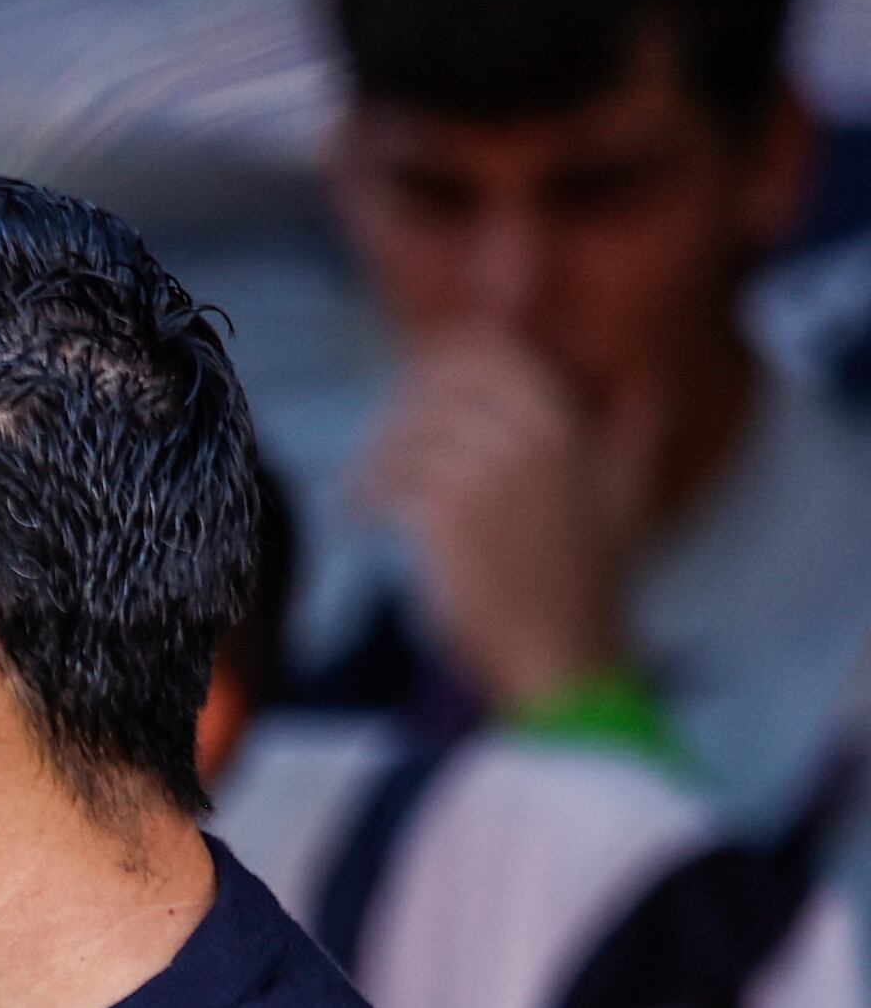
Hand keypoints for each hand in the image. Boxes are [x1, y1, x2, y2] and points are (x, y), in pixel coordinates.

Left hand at [345, 330, 658, 708]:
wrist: (565, 652)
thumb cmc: (593, 583)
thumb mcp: (629, 499)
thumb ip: (633, 437)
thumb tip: (647, 386)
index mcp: (568, 427)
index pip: (496, 355)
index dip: (447, 355)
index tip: (416, 377)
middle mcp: (528, 439)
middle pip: (442, 385)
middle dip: (403, 407)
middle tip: (383, 441)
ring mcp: (486, 475)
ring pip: (410, 433)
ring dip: (376, 458)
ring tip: (363, 489)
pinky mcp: (446, 516)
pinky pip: (392, 482)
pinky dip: (366, 498)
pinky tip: (360, 519)